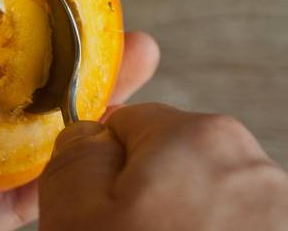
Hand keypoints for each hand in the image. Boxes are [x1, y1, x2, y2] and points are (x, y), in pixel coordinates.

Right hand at [40, 104, 287, 230]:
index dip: (103, 165)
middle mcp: (252, 166)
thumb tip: (87, 133)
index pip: (130, 123)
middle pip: (169, 163)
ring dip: (178, 223)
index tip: (98, 206)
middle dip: (143, 197)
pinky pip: (227, 223)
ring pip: (200, 202)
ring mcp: (278, 210)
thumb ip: (76, 154)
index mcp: (199, 138)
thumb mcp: (76, 212)